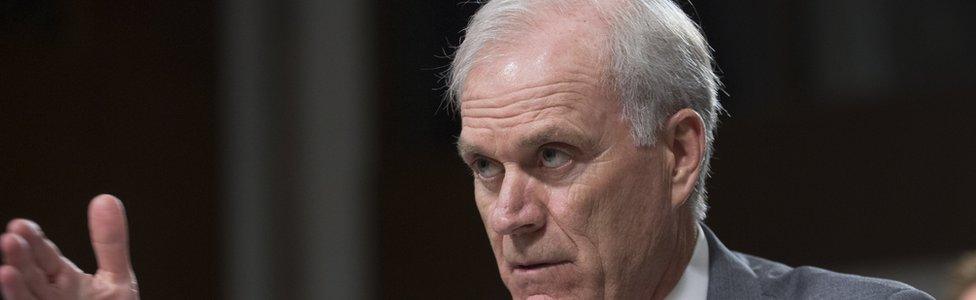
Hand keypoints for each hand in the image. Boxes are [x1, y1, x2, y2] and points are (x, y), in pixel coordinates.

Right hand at [1, 195, 138, 299]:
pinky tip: (11, 286)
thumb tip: (105, 198)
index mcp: (62, 280)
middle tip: (11, 239)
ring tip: (6, 272)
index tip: (21, 225)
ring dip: (14, 287)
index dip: (34, 242)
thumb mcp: (116, 280)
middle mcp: (47, 297)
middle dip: (20, 259)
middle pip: (31, 276)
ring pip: (25, 299)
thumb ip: (110, 243)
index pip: (45, 257)